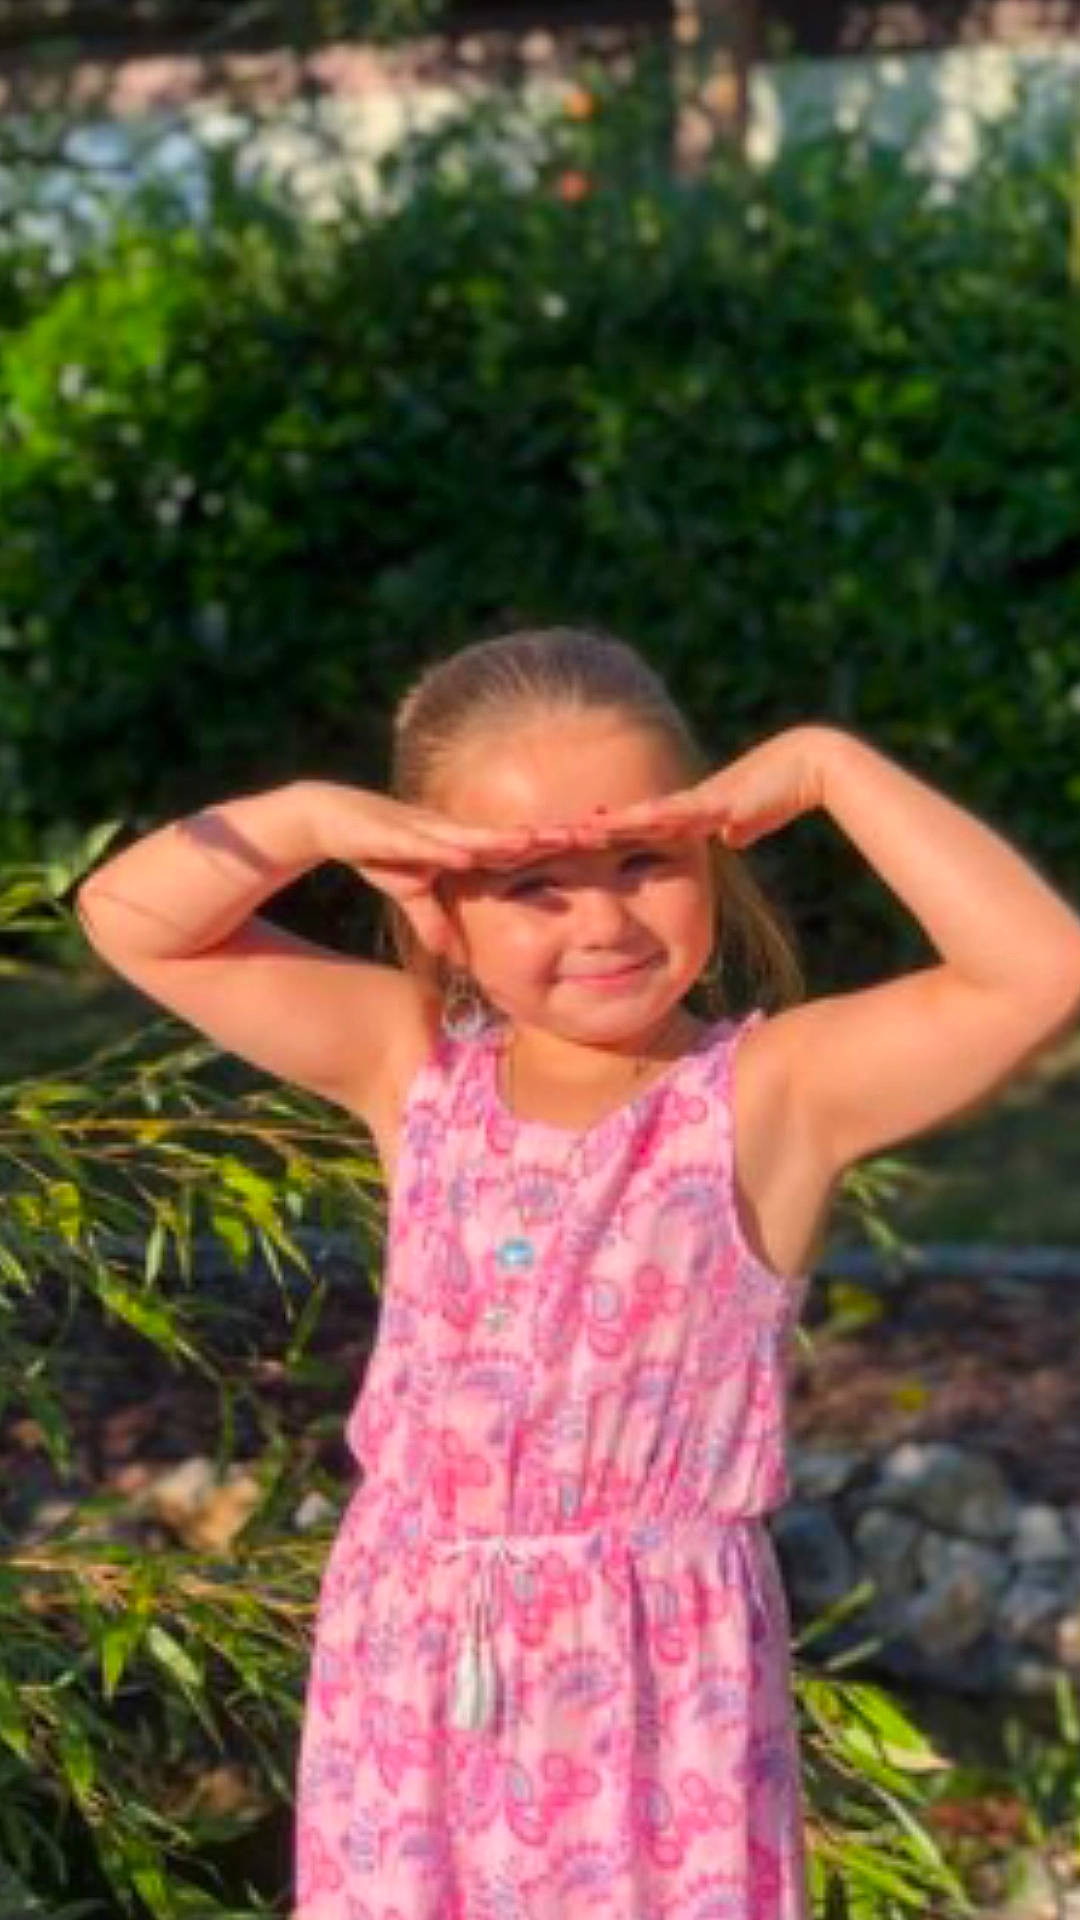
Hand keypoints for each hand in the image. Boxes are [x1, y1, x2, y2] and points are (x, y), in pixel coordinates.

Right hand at [298, 781, 575, 956]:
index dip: (554, 850)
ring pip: (474, 837)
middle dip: (548, 837)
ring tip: (541, 843)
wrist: (326, 818)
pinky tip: (468, 853)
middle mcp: (450, 833)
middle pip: (509, 836)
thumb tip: (455, 958)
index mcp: (461, 845)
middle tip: (595, 837)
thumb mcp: (408, 894)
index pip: (517, 849)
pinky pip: (425, 843)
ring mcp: (425, 829)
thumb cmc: (375, 850)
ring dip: (506, 841)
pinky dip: (446, 848)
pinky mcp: (394, 833)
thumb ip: (434, 922)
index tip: (596, 851)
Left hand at [566, 726, 831, 851]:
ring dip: (605, 827)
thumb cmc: (782, 790)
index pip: (638, 828)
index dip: (606, 834)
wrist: (805, 764)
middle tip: (550, 838)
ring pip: (638, 817)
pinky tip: (615, 824)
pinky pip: (668, 815)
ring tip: (567, 834)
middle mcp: (684, 804)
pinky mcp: (711, 802)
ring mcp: (694, 801)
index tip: (574, 843)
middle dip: (591, 831)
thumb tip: (730, 839)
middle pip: (627, 820)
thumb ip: (740, 827)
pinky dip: (641, 822)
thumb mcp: (753, 819)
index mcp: (689, 812)